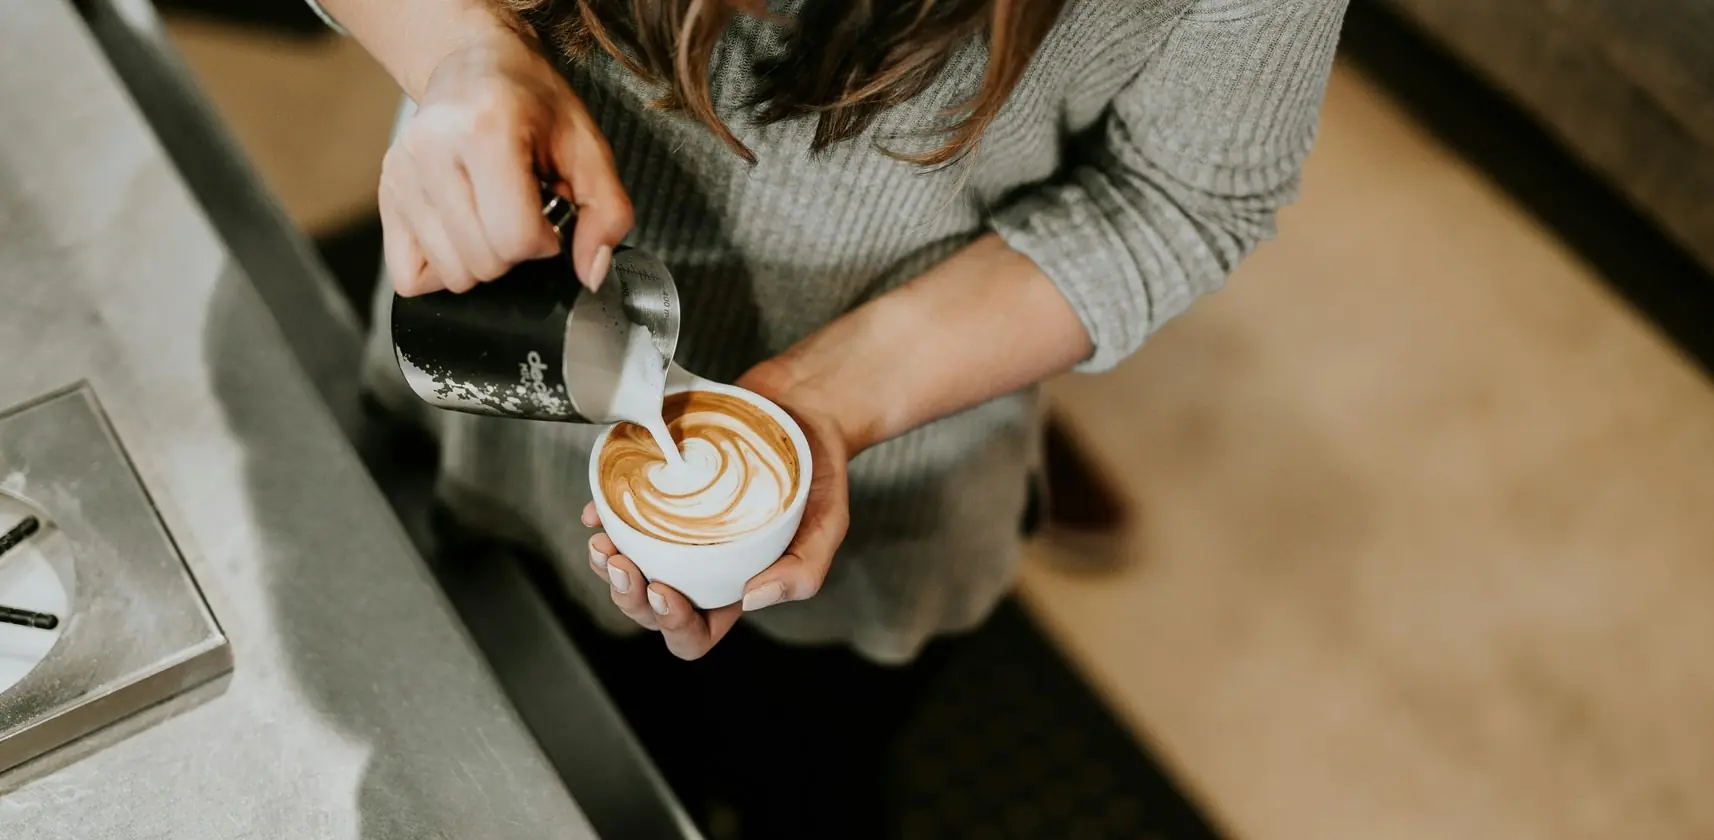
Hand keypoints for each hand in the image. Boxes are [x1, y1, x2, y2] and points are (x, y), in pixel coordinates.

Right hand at [380, 29, 631, 296]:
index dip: (545, 241)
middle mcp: (432, 149)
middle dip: (515, 251)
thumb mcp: (588, 148)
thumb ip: (608, 212)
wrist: (476, 65)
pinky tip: (463, 232)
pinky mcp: (386, 193)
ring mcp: (401, 174)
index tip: (548, 214)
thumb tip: (592, 273)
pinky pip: (410, 277)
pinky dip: (443, 267)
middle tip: (521, 211)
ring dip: (482, 259)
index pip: (516, 237)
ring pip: (451, 275)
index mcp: (486, 130)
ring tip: (491, 214)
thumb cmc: (534, 104)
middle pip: (483, 262)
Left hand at [582, 366, 853, 660]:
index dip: (672, 625)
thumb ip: (803, 570)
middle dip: (628, 596)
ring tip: (602, 543)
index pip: (696, 633)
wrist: (804, 409)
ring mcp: (677, 532)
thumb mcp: (829, 524)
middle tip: (621, 564)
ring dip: (607, 566)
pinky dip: (602, 518)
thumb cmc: (818, 472)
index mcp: (734, 587)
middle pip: (650, 607)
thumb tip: (751, 600)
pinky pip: (621, 517)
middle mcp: (700, 566)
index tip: (663, 590)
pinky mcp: (663, 495)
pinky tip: (597, 512)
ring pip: (629, 567)